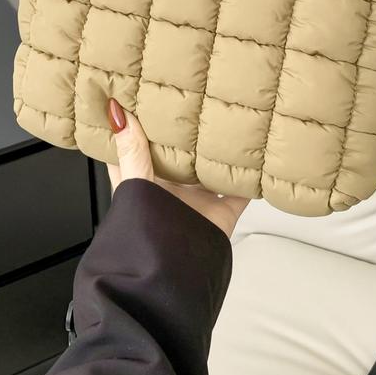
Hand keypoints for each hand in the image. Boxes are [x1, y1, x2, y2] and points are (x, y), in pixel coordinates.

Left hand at [106, 98, 248, 237]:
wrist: (172, 281)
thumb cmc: (144, 237)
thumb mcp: (135, 184)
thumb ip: (131, 151)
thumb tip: (116, 111)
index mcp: (141, 181)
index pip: (134, 147)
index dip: (137, 122)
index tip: (143, 94)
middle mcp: (168, 189)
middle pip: (177, 153)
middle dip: (185, 130)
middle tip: (195, 93)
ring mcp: (195, 202)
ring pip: (209, 168)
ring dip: (218, 150)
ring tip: (229, 117)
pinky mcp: (219, 215)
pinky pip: (239, 192)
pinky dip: (250, 177)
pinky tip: (259, 155)